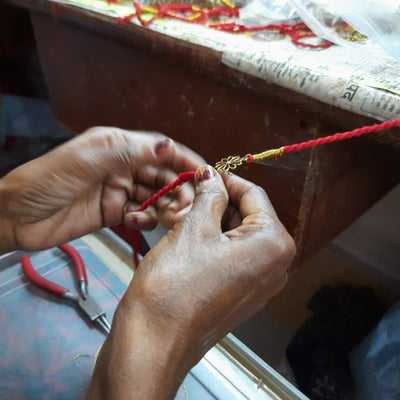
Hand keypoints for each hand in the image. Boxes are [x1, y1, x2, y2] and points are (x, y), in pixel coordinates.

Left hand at [0, 127, 203, 252]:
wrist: (18, 216)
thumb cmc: (50, 180)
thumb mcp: (90, 159)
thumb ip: (130, 152)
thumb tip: (169, 145)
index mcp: (118, 146)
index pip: (159, 149)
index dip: (184, 159)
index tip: (206, 172)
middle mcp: (122, 166)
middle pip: (162, 174)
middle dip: (179, 187)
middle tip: (190, 205)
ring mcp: (119, 190)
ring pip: (155, 195)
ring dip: (166, 205)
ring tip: (173, 217)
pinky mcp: (114, 213)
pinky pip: (140, 214)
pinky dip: (146, 219)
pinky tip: (141, 222)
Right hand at [87, 165, 294, 399]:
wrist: (153, 341)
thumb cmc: (175, 283)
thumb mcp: (194, 227)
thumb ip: (210, 195)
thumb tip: (212, 175)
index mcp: (274, 245)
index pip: (255, 195)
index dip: (227, 179)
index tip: (205, 173)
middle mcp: (276, 266)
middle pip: (250, 217)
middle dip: (220, 202)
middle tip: (190, 195)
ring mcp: (259, 285)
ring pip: (239, 237)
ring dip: (214, 222)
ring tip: (185, 216)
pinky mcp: (242, 297)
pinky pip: (233, 258)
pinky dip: (215, 244)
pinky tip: (190, 240)